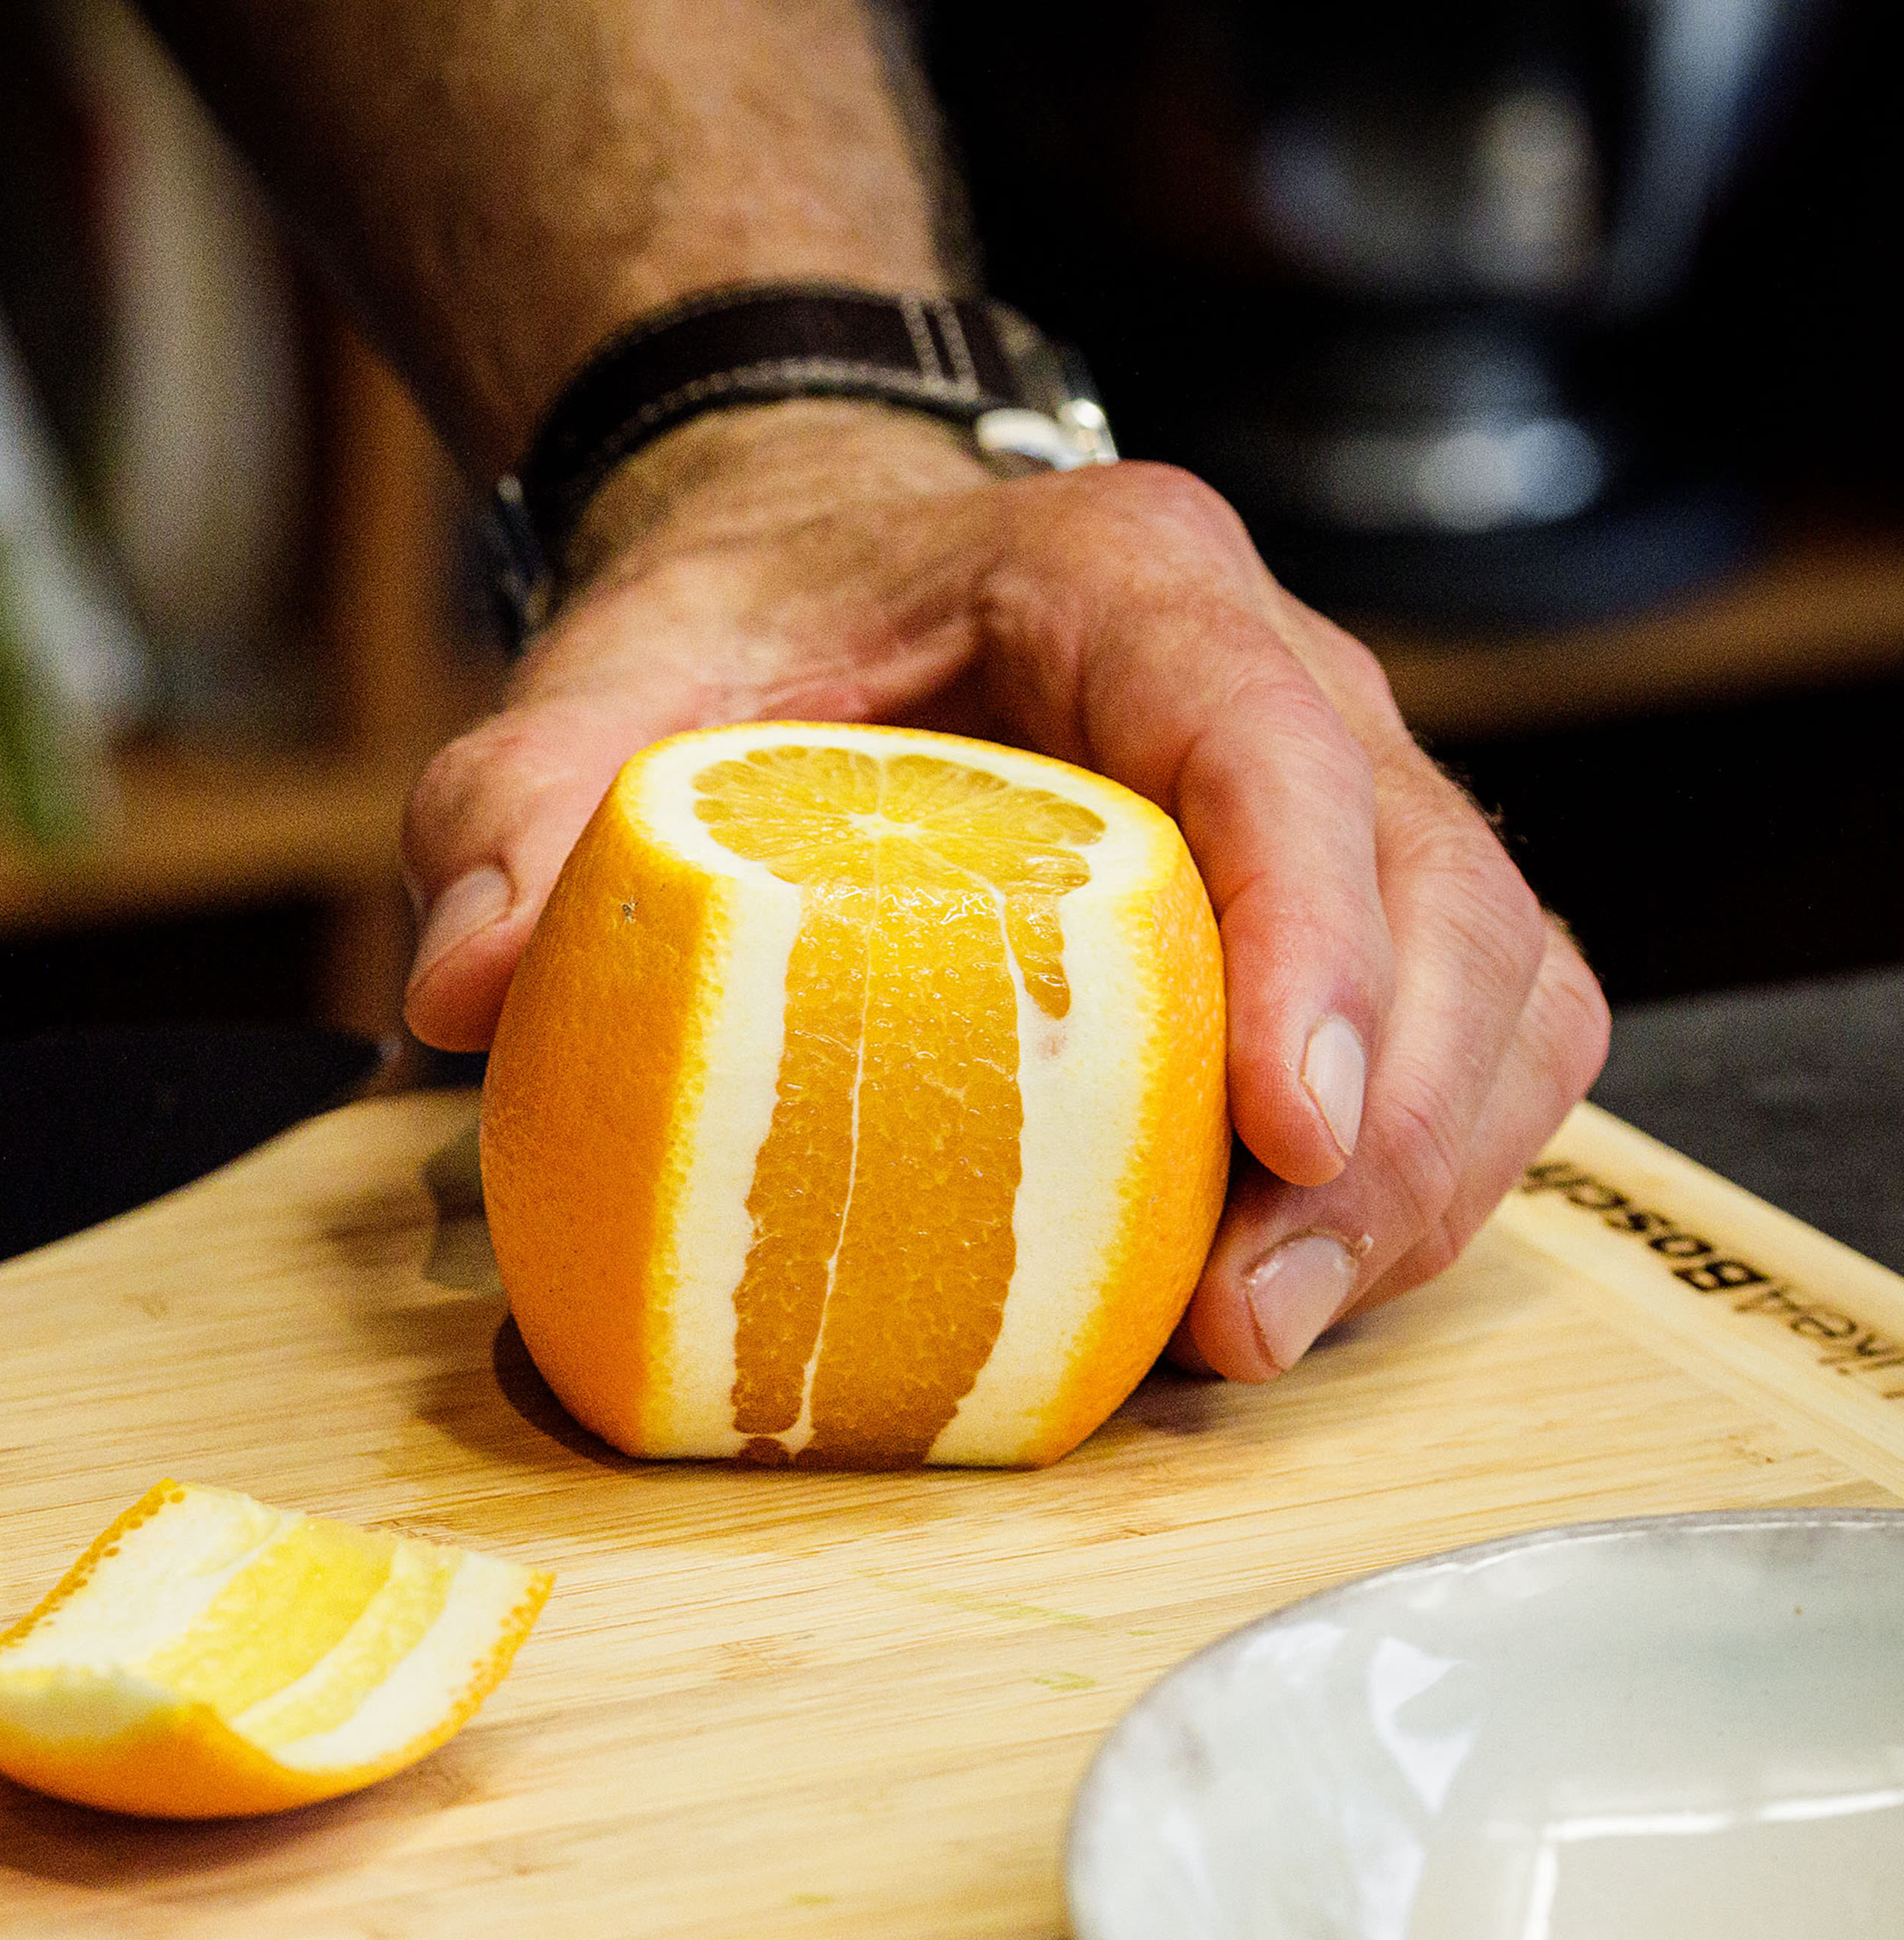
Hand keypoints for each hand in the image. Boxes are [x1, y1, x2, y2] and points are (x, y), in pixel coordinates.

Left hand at [402, 404, 1608, 1379]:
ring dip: (1422, 1181)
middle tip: (1250, 1317)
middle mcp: (1284, 677)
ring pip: (1500, 981)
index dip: (1319, 936)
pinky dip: (1430, 1177)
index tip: (1285, 1130)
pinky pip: (1484, 1040)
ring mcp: (1350, 796)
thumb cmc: (752, 634)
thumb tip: (462, 991)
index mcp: (1128, 586)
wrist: (841, 583)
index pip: (1275, 742)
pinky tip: (1303, 1281)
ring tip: (1264, 1332)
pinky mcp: (1364, 911)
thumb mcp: (605, 684)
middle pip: (1437, 892)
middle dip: (1385, 1129)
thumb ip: (519, 805)